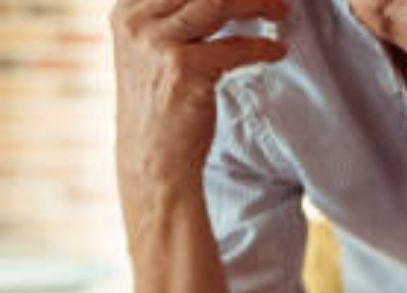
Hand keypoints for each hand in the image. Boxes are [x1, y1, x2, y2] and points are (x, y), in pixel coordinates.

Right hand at [111, 0, 288, 189]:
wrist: (152, 162)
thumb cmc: (159, 107)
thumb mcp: (151, 51)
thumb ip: (172, 17)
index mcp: (126, 12)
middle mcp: (136, 22)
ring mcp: (158, 44)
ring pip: (219, 2)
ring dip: (258, 2)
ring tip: (281, 11)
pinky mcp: (184, 69)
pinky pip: (236, 46)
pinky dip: (263, 48)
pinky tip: (278, 52)